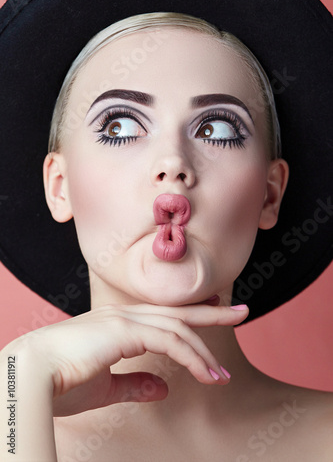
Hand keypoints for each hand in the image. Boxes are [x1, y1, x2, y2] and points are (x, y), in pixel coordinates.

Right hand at [19, 301, 247, 415]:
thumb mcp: (105, 387)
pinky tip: (206, 375)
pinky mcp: (125, 330)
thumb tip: (163, 387)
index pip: (163, 315)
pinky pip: (170, 341)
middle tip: (241, 312)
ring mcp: (125, 319)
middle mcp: (124, 316)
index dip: (190, 313)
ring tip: (223, 375)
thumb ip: (135, 384)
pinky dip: (191, 357)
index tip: (213, 310)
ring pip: (178, 328)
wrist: (31, 377)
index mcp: (118, 325)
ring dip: (204, 350)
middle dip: (211, 312)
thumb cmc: (61, 382)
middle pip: (178, 311)